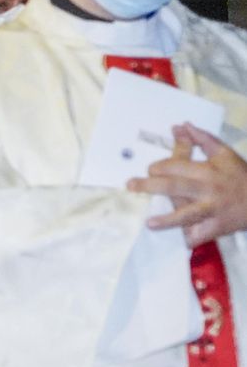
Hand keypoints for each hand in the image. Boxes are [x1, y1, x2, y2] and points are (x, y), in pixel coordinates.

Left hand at [130, 124, 246, 247]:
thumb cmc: (240, 176)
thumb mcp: (224, 154)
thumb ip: (202, 139)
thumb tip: (180, 126)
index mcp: (208, 170)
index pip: (178, 166)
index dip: (160, 167)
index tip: (150, 170)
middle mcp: (208, 190)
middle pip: (175, 187)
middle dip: (150, 186)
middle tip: (131, 186)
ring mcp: (212, 210)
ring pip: (187, 215)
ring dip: (167, 220)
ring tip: (149, 223)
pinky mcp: (218, 227)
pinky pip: (202, 234)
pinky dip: (191, 238)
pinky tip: (180, 240)